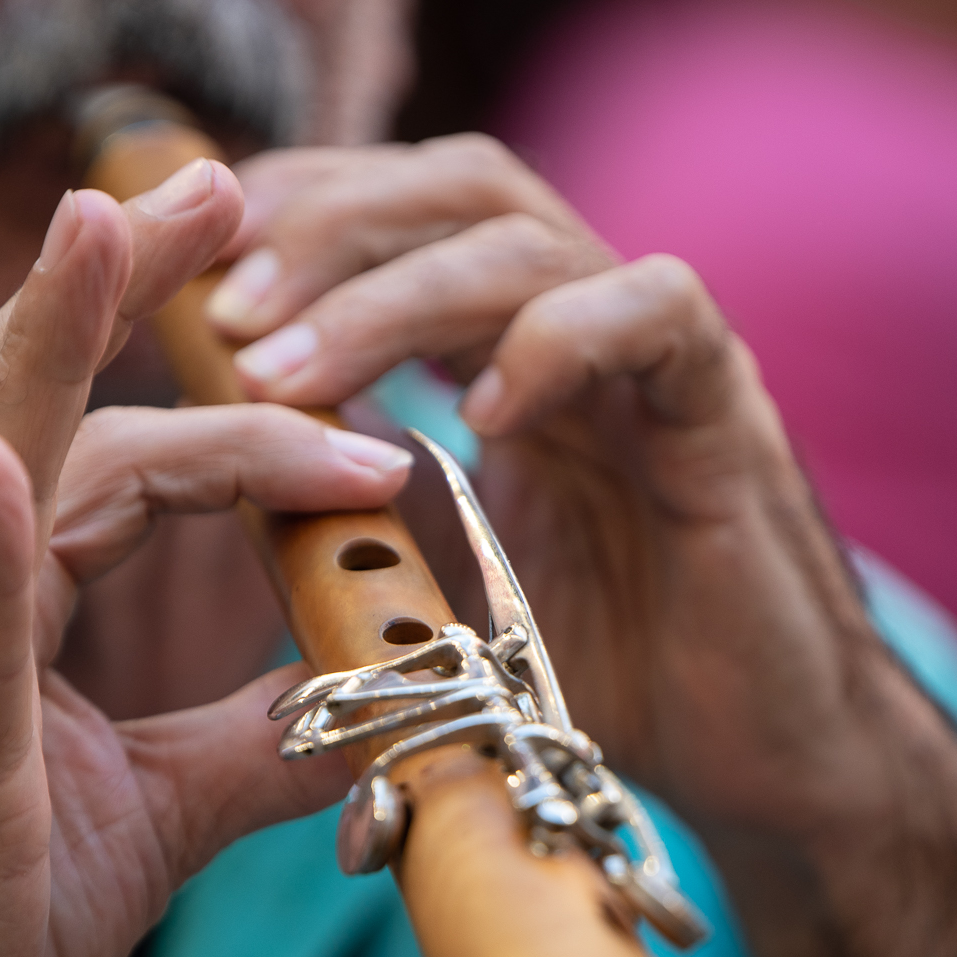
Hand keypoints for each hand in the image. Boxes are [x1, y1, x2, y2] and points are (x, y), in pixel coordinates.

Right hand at [0, 164, 412, 956]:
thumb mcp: (155, 814)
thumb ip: (252, 741)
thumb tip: (368, 698)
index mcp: (4, 611)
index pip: (119, 459)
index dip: (234, 412)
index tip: (354, 409)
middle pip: (31, 403)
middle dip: (119, 287)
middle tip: (214, 182)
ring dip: (48, 343)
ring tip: (106, 223)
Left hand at [208, 138, 956, 956]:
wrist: (769, 771)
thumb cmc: (608, 688)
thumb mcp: (446, 600)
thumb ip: (359, 539)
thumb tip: (227, 543)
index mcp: (516, 357)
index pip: (402, 212)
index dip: (295, 213)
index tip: (187, 274)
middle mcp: (587, 335)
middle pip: (454, 185)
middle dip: (322, 226)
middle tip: (220, 314)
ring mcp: (660, 367)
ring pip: (526, 236)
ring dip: (389, 291)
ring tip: (285, 370)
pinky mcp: (730, 419)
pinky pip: (656, 313)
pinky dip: (559, 340)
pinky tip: (480, 419)